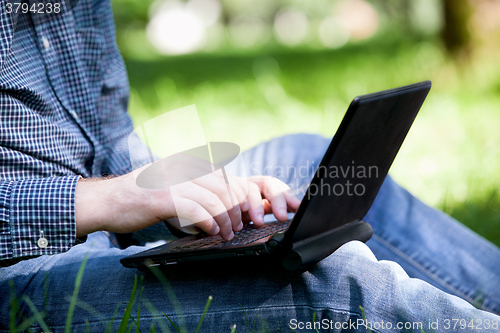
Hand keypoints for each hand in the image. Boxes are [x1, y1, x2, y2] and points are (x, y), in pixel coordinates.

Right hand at [75, 158, 300, 239]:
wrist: (106, 201)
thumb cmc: (138, 197)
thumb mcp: (168, 181)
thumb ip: (191, 184)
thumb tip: (218, 199)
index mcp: (185, 161)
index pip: (222, 175)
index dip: (236, 195)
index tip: (240, 213)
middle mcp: (181, 167)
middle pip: (223, 187)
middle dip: (234, 209)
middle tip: (236, 227)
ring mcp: (172, 181)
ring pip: (214, 200)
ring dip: (224, 220)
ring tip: (226, 234)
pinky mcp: (164, 198)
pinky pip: (197, 210)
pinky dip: (209, 223)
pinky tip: (211, 232)